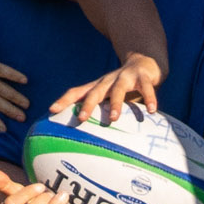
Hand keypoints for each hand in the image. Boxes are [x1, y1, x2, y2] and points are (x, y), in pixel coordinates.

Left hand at [49, 51, 163, 123]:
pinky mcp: (143, 76)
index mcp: (98, 86)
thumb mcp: (109, 96)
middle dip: (88, 105)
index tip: (51, 110)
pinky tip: (152, 110)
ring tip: (113, 118)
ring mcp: (126, 77)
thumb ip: (101, 113)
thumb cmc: (123, 86)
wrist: (145, 62)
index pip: (77, 91)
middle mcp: (108, 80)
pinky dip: (150, 98)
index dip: (64, 100)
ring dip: (115, 103)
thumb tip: (89, 140)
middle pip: (95, 91)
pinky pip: (146, 88)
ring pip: (118, 89)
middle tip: (81, 119)